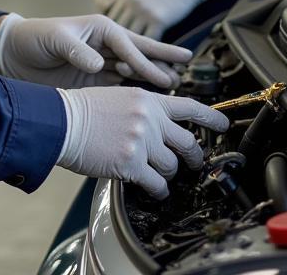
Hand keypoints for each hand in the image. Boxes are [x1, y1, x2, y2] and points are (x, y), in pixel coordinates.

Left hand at [0, 13, 190, 89]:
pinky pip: (121, 86)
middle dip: (161, 63)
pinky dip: (136, 92)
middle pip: (140, 54)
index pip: (130, 46)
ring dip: (153, 78)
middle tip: (184, 73)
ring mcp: (102, 64)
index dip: (147, 62)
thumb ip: (77, 51)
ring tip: (175, 86)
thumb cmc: (34, 38)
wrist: (14, 55)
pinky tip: (149, 100)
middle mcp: (106, 45)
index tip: (164, 76)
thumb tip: (98, 65)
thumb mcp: (56, 39)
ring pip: (134, 71)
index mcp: (101, 29)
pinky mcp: (95, 81)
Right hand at [56, 86, 228, 196]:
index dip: (211, 118)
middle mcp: (149, 119)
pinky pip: (157, 184)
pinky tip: (153, 190)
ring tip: (158, 175)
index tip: (224, 125)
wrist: (62, 121)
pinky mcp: (132, 163)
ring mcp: (142, 141)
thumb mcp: (117, 97)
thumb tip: (159, 126)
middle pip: (187, 142)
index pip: (189, 106)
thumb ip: (142, 109)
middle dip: (193, 156)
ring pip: (172, 166)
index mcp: (147, 99)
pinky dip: (158, 190)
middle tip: (193, 162)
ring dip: (168, 174)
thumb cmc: (82, 110)